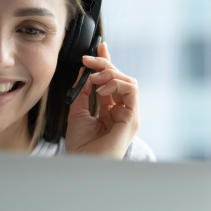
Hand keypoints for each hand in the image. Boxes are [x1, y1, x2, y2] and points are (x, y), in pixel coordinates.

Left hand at [65, 42, 139, 158]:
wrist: (82, 163)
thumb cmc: (81, 146)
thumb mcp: (77, 112)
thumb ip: (82, 92)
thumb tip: (84, 71)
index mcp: (111, 110)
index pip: (113, 82)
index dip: (107, 63)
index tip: (100, 47)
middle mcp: (123, 111)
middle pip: (121, 78)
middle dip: (105, 64)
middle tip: (88, 61)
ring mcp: (129, 115)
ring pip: (128, 81)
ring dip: (110, 74)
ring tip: (94, 79)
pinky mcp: (132, 118)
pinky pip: (131, 91)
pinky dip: (116, 84)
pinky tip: (101, 90)